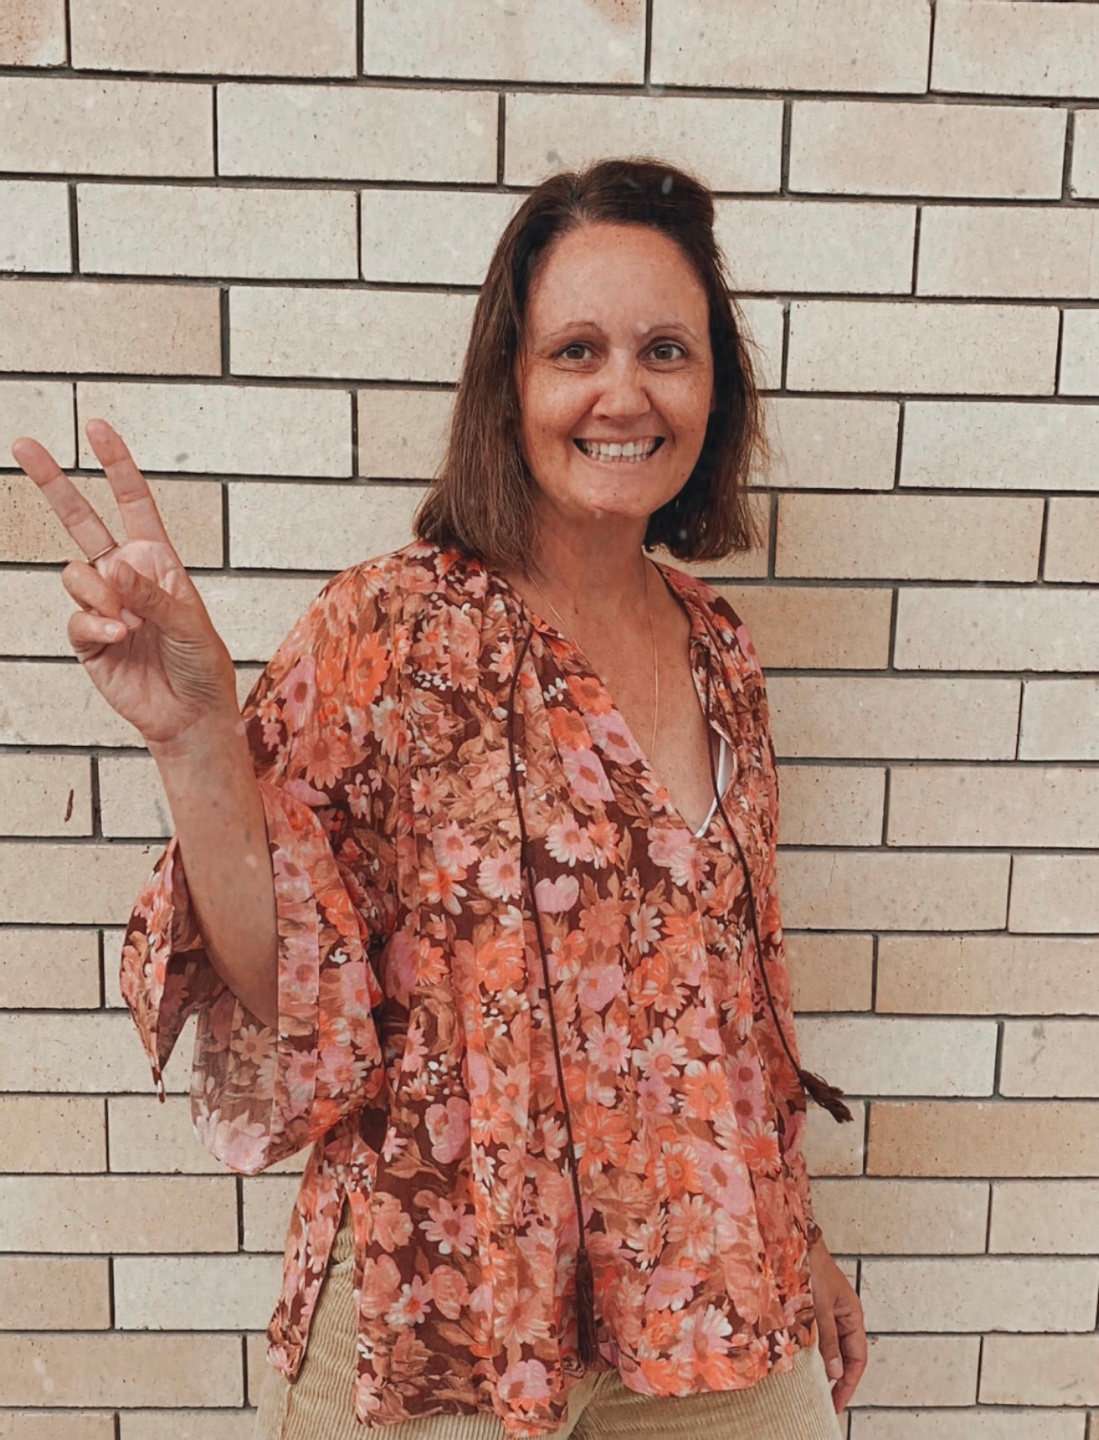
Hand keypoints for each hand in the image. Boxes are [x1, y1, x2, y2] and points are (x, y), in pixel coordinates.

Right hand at [11, 419, 239, 749]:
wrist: (190, 713)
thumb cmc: (202, 664)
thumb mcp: (191, 622)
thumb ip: (152, 593)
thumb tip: (110, 567)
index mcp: (157, 560)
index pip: (132, 503)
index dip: (116, 465)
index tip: (97, 426)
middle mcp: (125, 575)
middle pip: (81, 519)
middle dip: (53, 482)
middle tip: (22, 443)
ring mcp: (102, 604)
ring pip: (75, 573)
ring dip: (100, 595)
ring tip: (128, 624)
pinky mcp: (87, 637)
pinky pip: (76, 618)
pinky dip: (95, 625)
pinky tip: (118, 638)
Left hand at [808, 1236, 866, 1413]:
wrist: (792, 1238)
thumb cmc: (811, 1264)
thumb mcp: (819, 1306)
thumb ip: (827, 1338)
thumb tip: (834, 1372)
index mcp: (852, 1315)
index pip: (857, 1359)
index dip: (848, 1383)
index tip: (837, 1404)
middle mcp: (842, 1316)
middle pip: (844, 1356)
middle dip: (836, 1380)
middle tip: (824, 1402)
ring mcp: (827, 1312)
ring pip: (828, 1348)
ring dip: (821, 1366)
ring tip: (811, 1387)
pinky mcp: (811, 1308)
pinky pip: (815, 1336)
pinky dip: (810, 1351)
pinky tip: (800, 1362)